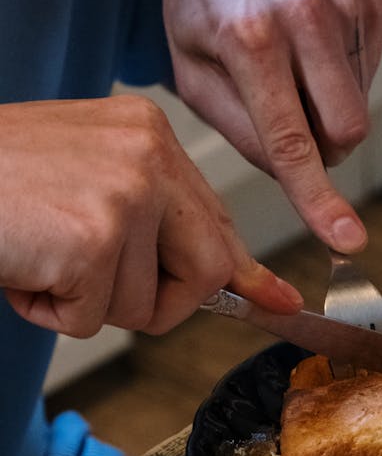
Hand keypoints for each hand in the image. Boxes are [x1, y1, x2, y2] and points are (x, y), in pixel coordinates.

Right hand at [0, 96, 302, 337]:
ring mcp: (125, 194)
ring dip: (87, 304)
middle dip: (161, 304)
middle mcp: (148, 155)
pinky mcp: (93, 238)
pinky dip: (50, 312)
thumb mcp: (85, 181)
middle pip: (207, 271)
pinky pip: (93, 320)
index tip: (283, 303)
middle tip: (97, 287)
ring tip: (38, 255)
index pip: (218, 220)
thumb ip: (152, 221)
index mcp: (148, 135)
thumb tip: (234, 281)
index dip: (246, 274)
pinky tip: (23, 267)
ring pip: (145, 305)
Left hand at [163, 0, 381, 252]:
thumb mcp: (191, 72)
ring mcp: (344, 3)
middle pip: (344, 133)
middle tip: (287, 121)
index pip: (292, 140)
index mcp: (249, 38)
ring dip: (328, 112)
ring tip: (291, 69)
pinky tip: (312, 48)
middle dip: (322, 150)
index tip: (347, 239)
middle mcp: (304, 15)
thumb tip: (292, 175)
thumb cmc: (204, 3)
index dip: (318, 198)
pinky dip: (341, 80)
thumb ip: (239, 132)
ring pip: (358, 110)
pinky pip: (369, 77)